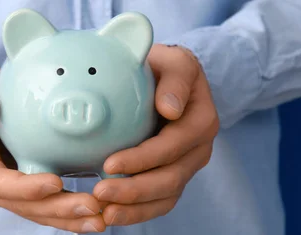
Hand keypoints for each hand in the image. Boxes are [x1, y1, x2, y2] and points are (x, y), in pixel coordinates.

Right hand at [0, 67, 105, 232]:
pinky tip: (95, 215)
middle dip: (57, 209)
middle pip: (22, 204)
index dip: (25, 188)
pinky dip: (70, 214)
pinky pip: (46, 206)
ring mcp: (5, 191)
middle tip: (91, 207)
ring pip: (37, 212)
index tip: (56, 182)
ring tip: (100, 219)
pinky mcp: (23, 191)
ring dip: (68, 219)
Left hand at [93, 44, 219, 225]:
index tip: (109, 163)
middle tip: (100, 193)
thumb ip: (176, 79)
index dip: (142, 158)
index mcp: (200, 121)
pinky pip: (159, 202)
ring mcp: (187, 166)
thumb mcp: (175, 61)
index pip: (172, 145)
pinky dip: (137, 213)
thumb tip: (170, 108)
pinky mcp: (173, 177)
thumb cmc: (166, 67)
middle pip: (170, 178)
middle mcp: (199, 149)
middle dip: (134, 190)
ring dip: (135, 208)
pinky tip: (111, 215)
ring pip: (165, 196)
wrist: (169, 80)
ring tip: (104, 212)